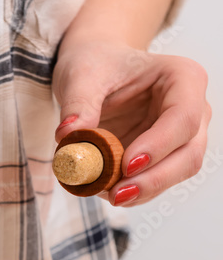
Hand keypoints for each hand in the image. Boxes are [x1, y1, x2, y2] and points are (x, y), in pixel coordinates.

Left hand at [52, 41, 209, 206]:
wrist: (96, 72)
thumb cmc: (95, 65)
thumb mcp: (81, 75)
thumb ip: (77, 103)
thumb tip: (67, 136)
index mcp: (182, 78)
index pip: (183, 118)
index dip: (158, 146)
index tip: (126, 165)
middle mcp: (193, 109)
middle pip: (189, 154)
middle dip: (154, 179)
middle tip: (116, 195)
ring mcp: (182, 137)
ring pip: (177, 173)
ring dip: (143, 191)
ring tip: (103, 192)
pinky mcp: (165, 158)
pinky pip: (156, 182)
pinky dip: (133, 192)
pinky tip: (104, 189)